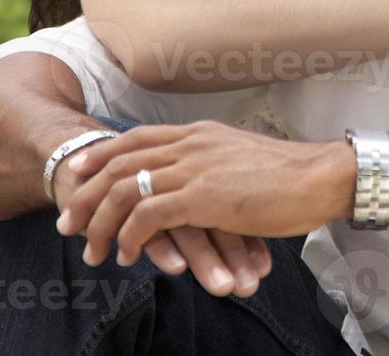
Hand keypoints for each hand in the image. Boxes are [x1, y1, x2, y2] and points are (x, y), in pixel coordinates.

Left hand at [55, 121, 348, 274]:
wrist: (321, 177)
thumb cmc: (289, 176)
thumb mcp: (239, 158)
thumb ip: (210, 164)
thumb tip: (194, 184)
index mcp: (197, 132)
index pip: (134, 138)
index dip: (100, 155)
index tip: (77, 173)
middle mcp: (189, 143)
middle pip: (119, 162)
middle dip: (86, 193)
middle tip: (68, 222)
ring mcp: (195, 167)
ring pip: (126, 189)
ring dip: (102, 223)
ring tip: (92, 250)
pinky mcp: (204, 197)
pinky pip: (149, 214)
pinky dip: (131, 236)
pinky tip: (129, 255)